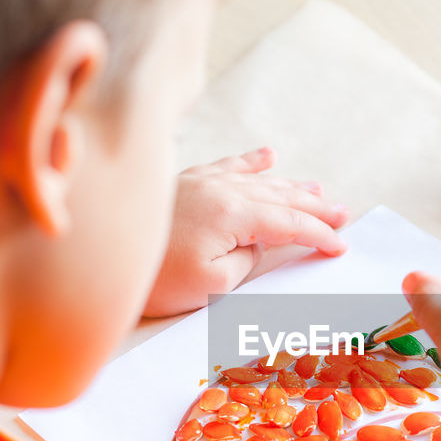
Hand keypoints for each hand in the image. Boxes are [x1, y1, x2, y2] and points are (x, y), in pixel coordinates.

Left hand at [144, 147, 348, 316]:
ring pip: (259, 180)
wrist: (97, 255)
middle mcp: (222, 190)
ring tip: (318, 189)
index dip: (319, 235)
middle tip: (343, 213)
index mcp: (233, 215)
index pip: (289, 224)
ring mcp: (202, 181)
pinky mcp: (185, 182)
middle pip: (281, 197)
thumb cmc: (156, 278)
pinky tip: (268, 155)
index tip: (340, 246)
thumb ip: (245, 260)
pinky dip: (252, 161)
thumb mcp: (212, 284)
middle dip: (315, 207)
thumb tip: (257, 242)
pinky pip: (228, 165)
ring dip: (292, 185)